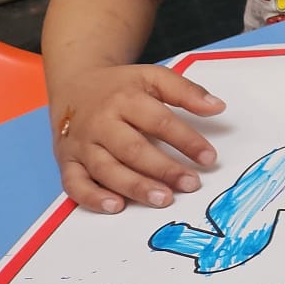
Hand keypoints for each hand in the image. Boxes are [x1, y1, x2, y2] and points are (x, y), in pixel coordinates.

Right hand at [53, 65, 224, 213]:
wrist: (74, 83)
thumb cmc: (120, 86)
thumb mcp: (153, 77)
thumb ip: (185, 91)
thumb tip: (218, 106)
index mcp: (125, 99)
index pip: (160, 122)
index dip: (186, 141)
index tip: (209, 158)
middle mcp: (100, 123)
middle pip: (132, 149)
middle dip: (163, 169)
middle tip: (191, 184)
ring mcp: (82, 144)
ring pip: (106, 169)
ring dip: (135, 187)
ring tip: (163, 199)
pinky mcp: (66, 161)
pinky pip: (74, 183)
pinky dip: (92, 197)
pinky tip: (116, 206)